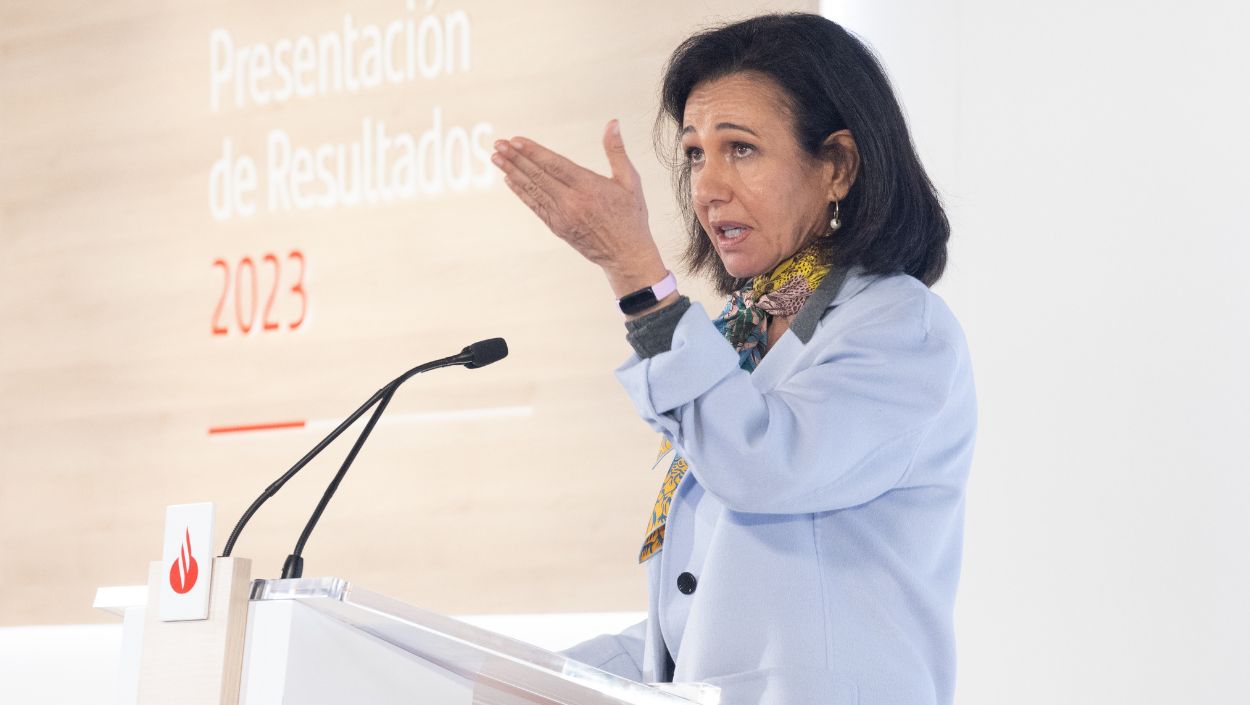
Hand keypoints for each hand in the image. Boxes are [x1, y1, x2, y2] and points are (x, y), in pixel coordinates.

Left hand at [491, 120, 666, 295]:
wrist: (626, 255)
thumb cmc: (631, 216)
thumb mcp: (630, 181)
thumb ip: (617, 151)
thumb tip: (613, 123)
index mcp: (589, 187)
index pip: (554, 165)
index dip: (533, 152)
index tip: (516, 140)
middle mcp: (572, 202)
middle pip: (538, 175)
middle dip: (515, 158)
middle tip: (498, 144)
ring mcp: (562, 216)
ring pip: (533, 190)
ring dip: (512, 172)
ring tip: (496, 158)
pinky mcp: (557, 227)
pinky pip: (534, 206)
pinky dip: (521, 192)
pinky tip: (509, 180)